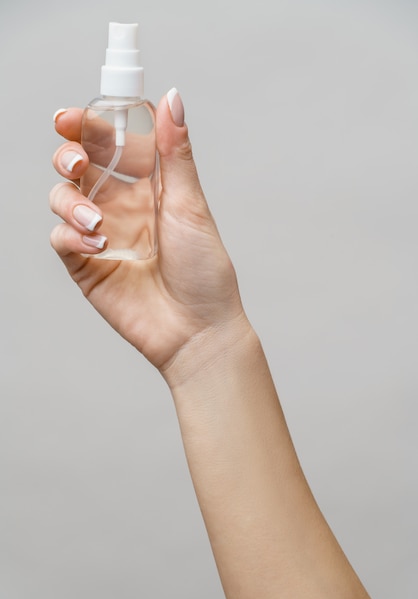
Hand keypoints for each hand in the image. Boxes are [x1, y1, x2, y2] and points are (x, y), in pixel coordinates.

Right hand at [50, 90, 245, 374]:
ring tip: (97, 222)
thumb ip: (175, 153)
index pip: (112, 143)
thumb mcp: (190, 205)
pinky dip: (71, 235)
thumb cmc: (204, 270)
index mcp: (149, 186)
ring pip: (63, 197)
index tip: (75, 118)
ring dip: (70, 200)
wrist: (197, 330)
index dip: (91, 125)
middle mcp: (122, 206)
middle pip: (79, 164)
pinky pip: (62, 238)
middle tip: (76, 161)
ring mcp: (102, 234)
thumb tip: (172, 98)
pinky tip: (96, 245)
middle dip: (69, 154)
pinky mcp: (86, 265)